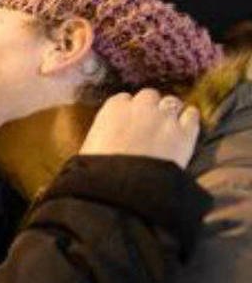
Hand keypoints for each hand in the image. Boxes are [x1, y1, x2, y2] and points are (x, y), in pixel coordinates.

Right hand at [79, 89, 199, 168]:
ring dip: (169, 111)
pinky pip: (192, 115)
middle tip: (148, 123)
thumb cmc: (98, 170)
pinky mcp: (184, 133)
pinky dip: (190, 117)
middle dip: (149, 107)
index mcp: (114, 108)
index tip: (127, 121)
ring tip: (167, 124)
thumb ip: (102, 134)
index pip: (123, 99)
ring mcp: (165, 118)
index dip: (127, 109)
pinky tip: (187, 124)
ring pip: (171, 102)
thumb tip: (105, 139)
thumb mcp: (91, 146)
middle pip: (149, 95)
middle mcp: (141, 107)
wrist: (122, 187)